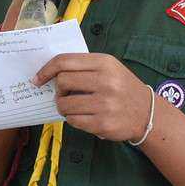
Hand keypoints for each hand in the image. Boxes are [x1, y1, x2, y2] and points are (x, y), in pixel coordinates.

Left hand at [33, 54, 154, 141]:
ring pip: (64, 104)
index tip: (37, 79)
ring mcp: (105, 104)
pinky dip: (73, 119)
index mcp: (104, 63)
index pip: (65, 61)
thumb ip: (83, 67)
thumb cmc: (121, 88)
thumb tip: (49, 73)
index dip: (46, 70)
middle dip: (58, 90)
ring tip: (73, 106)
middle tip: (65, 94)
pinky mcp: (103, 124)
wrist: (147, 113)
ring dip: (63, 106)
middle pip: (62, 81)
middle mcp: (106, 82)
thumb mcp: (109, 68)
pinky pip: (73, 120)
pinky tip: (83, 116)